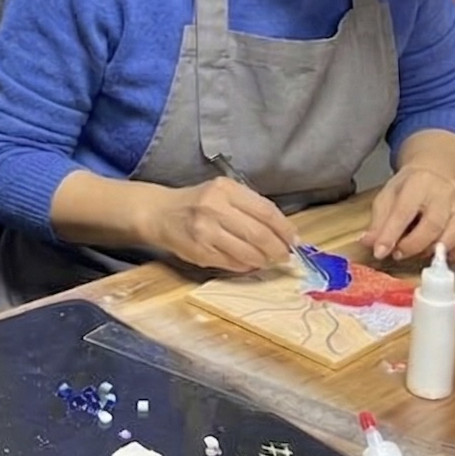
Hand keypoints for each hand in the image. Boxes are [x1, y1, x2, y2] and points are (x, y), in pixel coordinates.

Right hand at [141, 177, 299, 273]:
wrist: (159, 213)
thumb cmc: (197, 202)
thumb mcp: (222, 192)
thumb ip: (249, 207)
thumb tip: (283, 232)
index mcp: (225, 189)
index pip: (265, 211)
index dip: (285, 228)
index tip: (295, 239)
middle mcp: (214, 208)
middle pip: (259, 234)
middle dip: (278, 249)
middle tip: (285, 256)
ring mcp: (205, 231)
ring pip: (248, 252)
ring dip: (263, 260)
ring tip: (268, 260)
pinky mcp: (199, 252)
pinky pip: (232, 263)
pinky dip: (246, 265)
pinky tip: (249, 262)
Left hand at [361, 166, 454, 261]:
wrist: (436, 172)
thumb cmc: (408, 188)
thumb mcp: (387, 196)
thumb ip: (379, 221)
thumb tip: (369, 243)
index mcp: (418, 183)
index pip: (404, 211)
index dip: (390, 234)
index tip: (379, 252)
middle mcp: (444, 195)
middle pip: (434, 223)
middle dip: (413, 244)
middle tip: (398, 253)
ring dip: (438, 249)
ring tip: (420, 254)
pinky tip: (442, 255)